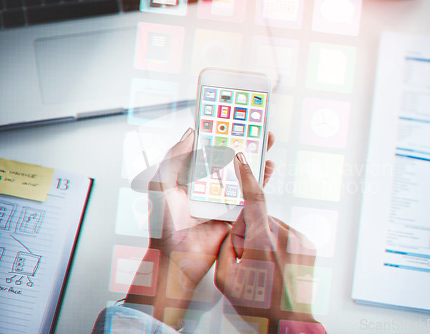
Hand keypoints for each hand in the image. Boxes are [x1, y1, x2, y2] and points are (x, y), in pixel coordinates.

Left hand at [126, 128, 275, 328]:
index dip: (218, 133)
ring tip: (266, 142)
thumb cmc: (163, 223)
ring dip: (254, 157)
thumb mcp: (161, 184)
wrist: (176, 257)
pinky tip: (268, 167)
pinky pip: (249, 194)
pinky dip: (260, 180)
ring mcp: (222, 197)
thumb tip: (190, 132)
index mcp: (188, 175)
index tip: (231, 117)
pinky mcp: (234, 211)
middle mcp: (206, 183)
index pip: (205, 148)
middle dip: (242, 142)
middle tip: (256, 127)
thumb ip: (174, 157)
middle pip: (227, 157)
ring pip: (241, 172)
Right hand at [215, 152, 325, 333]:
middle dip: (248, 231)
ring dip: (263, 239)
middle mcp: (285, 238)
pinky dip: (276, 244)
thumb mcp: (227, 279)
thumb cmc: (258, 306)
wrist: (289, 323)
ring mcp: (299, 241)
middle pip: (259, 218)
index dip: (247, 177)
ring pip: (271, 227)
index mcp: (263, 244)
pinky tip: (274, 264)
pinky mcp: (308, 246)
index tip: (242, 159)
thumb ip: (227, 247)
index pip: (254, 200)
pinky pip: (285, 234)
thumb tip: (235, 232)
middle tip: (247, 258)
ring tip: (262, 266)